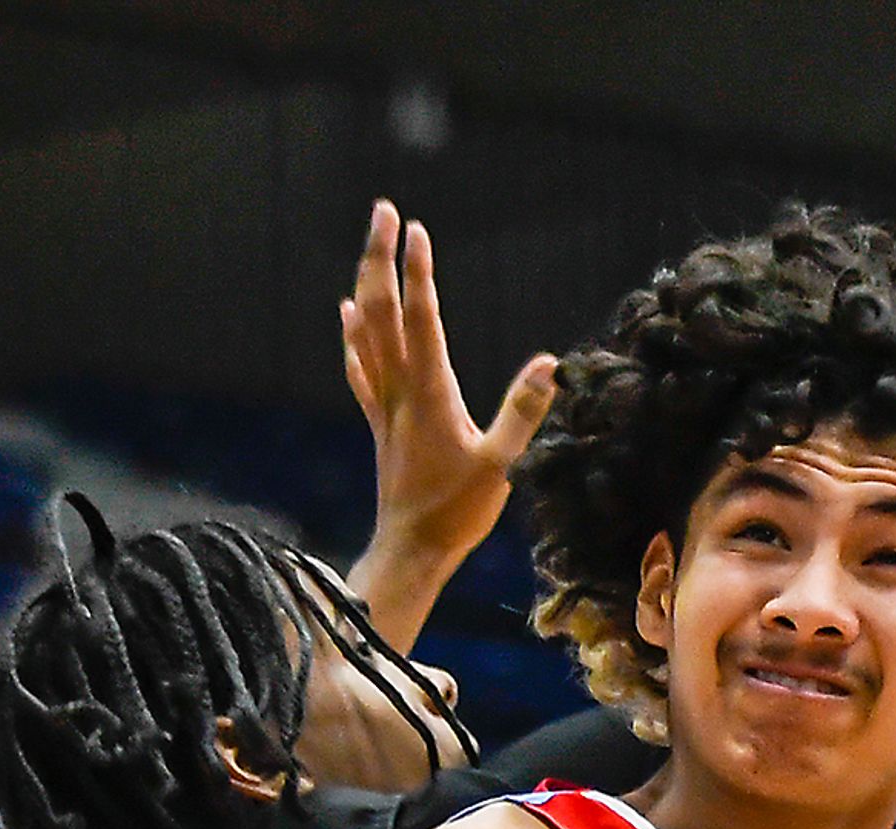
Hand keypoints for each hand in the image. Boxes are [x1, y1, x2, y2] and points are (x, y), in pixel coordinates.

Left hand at [341, 202, 555, 632]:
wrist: (410, 549)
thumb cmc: (459, 512)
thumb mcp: (501, 464)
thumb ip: (523, 412)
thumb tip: (548, 364)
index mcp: (430, 392)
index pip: (421, 317)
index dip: (418, 271)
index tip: (416, 229)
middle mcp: (400, 389)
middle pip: (381, 309)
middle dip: (381, 258)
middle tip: (384, 212)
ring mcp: (385, 404)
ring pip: (366, 331)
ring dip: (366, 284)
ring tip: (369, 248)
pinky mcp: (381, 423)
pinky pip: (361, 367)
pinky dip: (353, 335)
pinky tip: (347, 316)